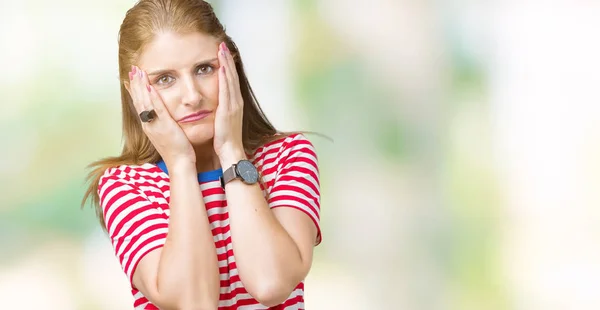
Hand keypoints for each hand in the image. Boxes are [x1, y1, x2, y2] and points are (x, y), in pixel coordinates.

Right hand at [126, 65, 195, 166]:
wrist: (179, 162)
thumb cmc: (176, 149)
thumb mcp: (165, 132)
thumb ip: (161, 121)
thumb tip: (160, 113)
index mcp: (148, 125)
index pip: (138, 104)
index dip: (134, 90)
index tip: (130, 77)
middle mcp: (148, 124)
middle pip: (138, 100)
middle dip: (135, 83)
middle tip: (133, 69)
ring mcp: (154, 125)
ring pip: (145, 102)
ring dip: (141, 86)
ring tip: (138, 72)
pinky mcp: (165, 126)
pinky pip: (157, 110)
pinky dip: (153, 98)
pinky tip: (150, 87)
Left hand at [214, 42, 244, 162]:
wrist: (230, 151)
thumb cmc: (224, 139)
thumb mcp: (222, 121)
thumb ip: (220, 110)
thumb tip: (215, 104)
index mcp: (234, 104)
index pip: (230, 80)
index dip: (227, 65)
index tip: (222, 53)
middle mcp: (236, 101)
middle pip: (232, 75)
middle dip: (227, 59)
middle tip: (222, 44)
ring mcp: (233, 105)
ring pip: (230, 79)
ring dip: (226, 63)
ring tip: (222, 49)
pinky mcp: (228, 109)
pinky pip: (226, 90)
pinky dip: (224, 77)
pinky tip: (221, 67)